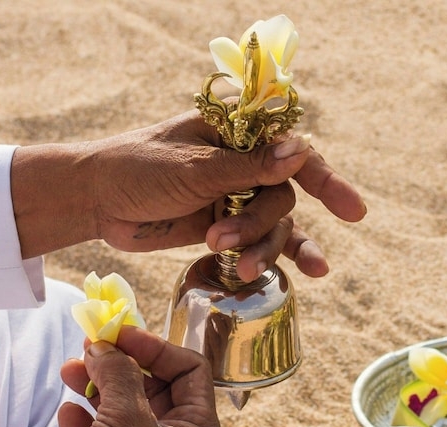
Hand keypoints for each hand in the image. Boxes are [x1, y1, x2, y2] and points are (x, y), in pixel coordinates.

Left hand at [11, 110, 365, 281]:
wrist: (94, 201)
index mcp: (236, 132)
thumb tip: (299, 152)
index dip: (325, 179)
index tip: (352, 211)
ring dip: (260, 247)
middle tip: (224, 241)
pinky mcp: (226, 225)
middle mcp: (244, 161)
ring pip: (274, 224)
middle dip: (260, 224)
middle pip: (283, 195)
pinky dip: (278, 257)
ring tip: (235, 264)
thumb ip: (247, 168)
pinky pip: (263, 242)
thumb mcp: (192, 169)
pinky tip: (307, 274)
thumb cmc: (134, 169)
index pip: (292, 150)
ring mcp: (236, 195)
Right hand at [37, 326, 220, 426]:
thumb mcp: (125, 421)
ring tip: (69, 372)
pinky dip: (86, 418)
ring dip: (98, 386)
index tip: (120, 334)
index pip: (191, 370)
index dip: (156, 347)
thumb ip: (119, 375)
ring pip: (125, 406)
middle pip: (155, 385)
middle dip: (121, 365)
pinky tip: (69, 413)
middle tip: (90, 348)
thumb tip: (107, 346)